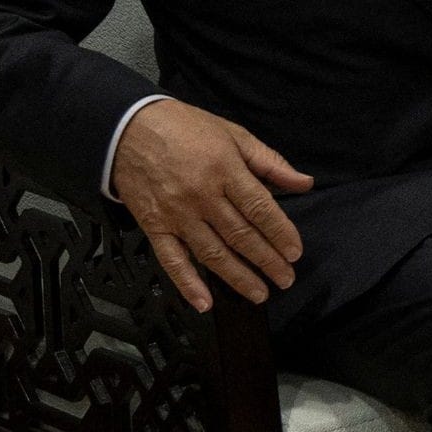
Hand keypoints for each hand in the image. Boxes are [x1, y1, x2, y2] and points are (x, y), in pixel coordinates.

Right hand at [108, 98, 311, 311]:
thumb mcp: (234, 135)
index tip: (295, 252)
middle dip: (267, 261)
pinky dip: (188, 284)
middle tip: (286, 279)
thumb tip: (304, 183)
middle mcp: (202, 196)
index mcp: (225, 170)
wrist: (128, 129)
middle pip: (240, 235)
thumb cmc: (185, 128)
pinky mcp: (154, 226)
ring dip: (238, 277)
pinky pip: (172, 260)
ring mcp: (177, 214)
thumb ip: (270, 162)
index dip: (281, 233)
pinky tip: (204, 302)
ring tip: (259, 293)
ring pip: (212, 253)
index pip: (261, 209)